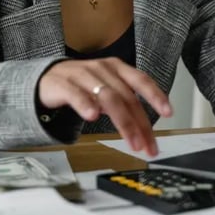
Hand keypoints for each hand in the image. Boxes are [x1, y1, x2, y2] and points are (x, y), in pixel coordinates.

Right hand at [38, 57, 172, 156]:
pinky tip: (92, 116)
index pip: (140, 80)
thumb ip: (125, 103)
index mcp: (116, 68)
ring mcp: (82, 75)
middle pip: (126, 96)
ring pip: (108, 97)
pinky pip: (76, 94)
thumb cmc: (81, 85)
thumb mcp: (107, 89)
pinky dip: (86, 105)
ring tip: (131, 140)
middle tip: (146, 145)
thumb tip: (146, 127)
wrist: (46, 78)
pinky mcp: (63, 84)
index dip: (156, 95)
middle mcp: (102, 69)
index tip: (169, 112)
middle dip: (140, 124)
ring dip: (123, 122)